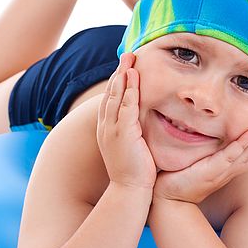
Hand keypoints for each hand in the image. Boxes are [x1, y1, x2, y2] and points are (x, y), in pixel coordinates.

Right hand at [96, 52, 156, 193]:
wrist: (130, 190)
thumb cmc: (134, 173)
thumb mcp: (131, 148)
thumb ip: (134, 134)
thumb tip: (141, 126)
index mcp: (107, 130)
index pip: (111, 100)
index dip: (117, 82)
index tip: (125, 68)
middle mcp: (106, 127)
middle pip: (111, 93)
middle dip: (118, 73)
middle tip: (126, 56)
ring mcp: (112, 129)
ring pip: (116, 96)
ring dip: (123, 76)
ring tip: (129, 59)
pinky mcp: (123, 133)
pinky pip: (126, 106)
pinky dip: (129, 90)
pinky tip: (133, 77)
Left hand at [151, 117, 247, 204]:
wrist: (168, 197)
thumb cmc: (182, 178)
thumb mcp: (200, 163)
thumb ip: (208, 151)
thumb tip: (208, 132)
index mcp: (228, 168)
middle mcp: (229, 170)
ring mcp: (221, 171)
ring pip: (247, 154)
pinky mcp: (210, 172)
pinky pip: (229, 157)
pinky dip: (241, 146)